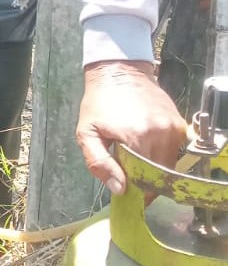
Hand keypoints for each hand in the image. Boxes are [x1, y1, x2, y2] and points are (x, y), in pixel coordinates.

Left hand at [76, 60, 188, 194]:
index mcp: (136, 137)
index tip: (128, 192)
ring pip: (170, 165)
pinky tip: (147, 148)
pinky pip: (175, 151)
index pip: (144, 180)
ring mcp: (173, 127)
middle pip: (160, 175)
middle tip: (132, 178)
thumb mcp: (87, 133)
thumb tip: (120, 189)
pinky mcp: (179, 123)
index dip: (137, 191)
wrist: (118, 73)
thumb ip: (99, 163)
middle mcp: (161, 133)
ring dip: (155, 169)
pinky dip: (163, 155)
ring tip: (137, 160)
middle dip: (146, 182)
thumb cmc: (99, 103)